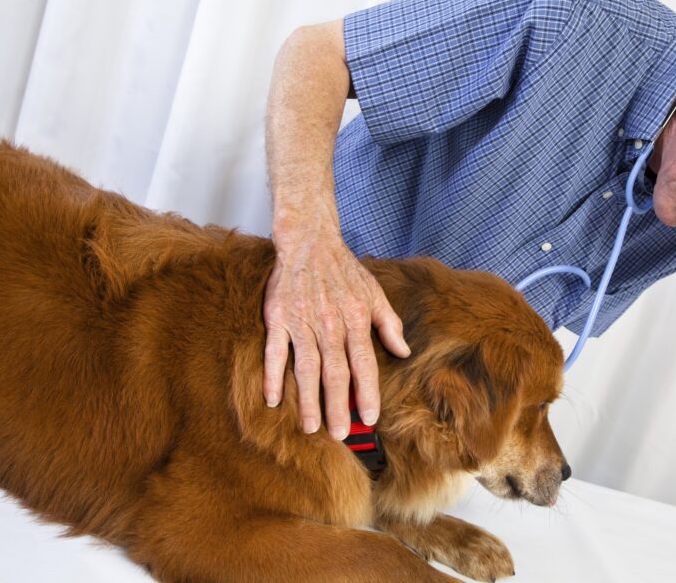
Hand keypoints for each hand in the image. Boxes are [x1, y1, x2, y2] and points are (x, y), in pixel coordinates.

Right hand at [262, 234, 409, 439]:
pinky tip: (272, 399)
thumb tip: (403, 352)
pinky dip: (273, 375)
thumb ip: (390, 324)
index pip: (363, 363)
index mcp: (355, 320)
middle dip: (337, 406)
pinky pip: (275, 351)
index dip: (366, 392)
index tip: (369, 417)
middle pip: (335, 372)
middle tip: (340, 434)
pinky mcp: (278, 317)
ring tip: (310, 427)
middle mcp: (329, 324)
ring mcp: (302, 322)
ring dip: (308, 399)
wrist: (310, 242)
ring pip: (307, 367)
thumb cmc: (345, 271)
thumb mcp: (375, 293)